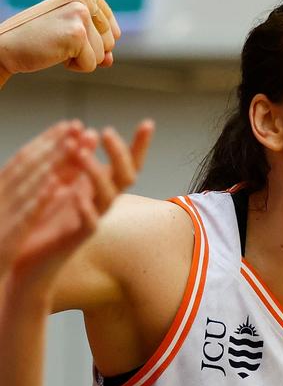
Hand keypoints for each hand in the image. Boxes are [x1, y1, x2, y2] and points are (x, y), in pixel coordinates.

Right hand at [0, 0, 120, 86]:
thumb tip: (110, 59)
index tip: (68, 32)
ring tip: (57, 44)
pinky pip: (91, 65)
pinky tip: (55, 52)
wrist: (7, 46)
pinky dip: (74, 66)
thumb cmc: (40, 38)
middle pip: (110, 43)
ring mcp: (82, 14)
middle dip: (88, 51)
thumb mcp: (73, 35)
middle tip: (60, 39)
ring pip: (103, 56)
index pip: (113, 32)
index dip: (93, 41)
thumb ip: (97, 43)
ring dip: (80, 58)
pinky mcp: (77, 33)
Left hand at [1, 119, 153, 299]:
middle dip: (119, 154)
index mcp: (99, 187)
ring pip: (109, 196)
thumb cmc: (45, 221)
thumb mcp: (62, 183)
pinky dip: (86, 209)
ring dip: (97, 173)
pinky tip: (78, 196)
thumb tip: (86, 130)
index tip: (148, 123)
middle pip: (126, 177)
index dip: (139, 146)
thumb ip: (76, 161)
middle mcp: (102, 202)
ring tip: (81, 154)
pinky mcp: (76, 238)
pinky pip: (90, 224)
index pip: (127, 164)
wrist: (30, 261)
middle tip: (106, 132)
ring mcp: (92, 219)